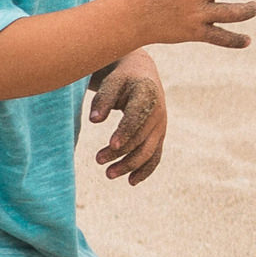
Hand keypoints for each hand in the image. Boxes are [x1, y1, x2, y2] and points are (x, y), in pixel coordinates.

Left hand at [89, 51, 167, 183]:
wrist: (143, 75)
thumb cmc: (122, 79)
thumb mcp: (112, 81)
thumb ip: (103, 99)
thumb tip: (94, 121)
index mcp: (147, 94)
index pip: (137, 116)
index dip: (126, 131)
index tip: (111, 144)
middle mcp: (158, 112)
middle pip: (141, 137)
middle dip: (120, 152)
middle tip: (97, 160)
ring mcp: (161, 126)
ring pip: (148, 150)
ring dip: (130, 165)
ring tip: (108, 174)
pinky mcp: (159, 136)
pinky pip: (155, 156)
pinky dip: (145, 170)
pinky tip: (131, 181)